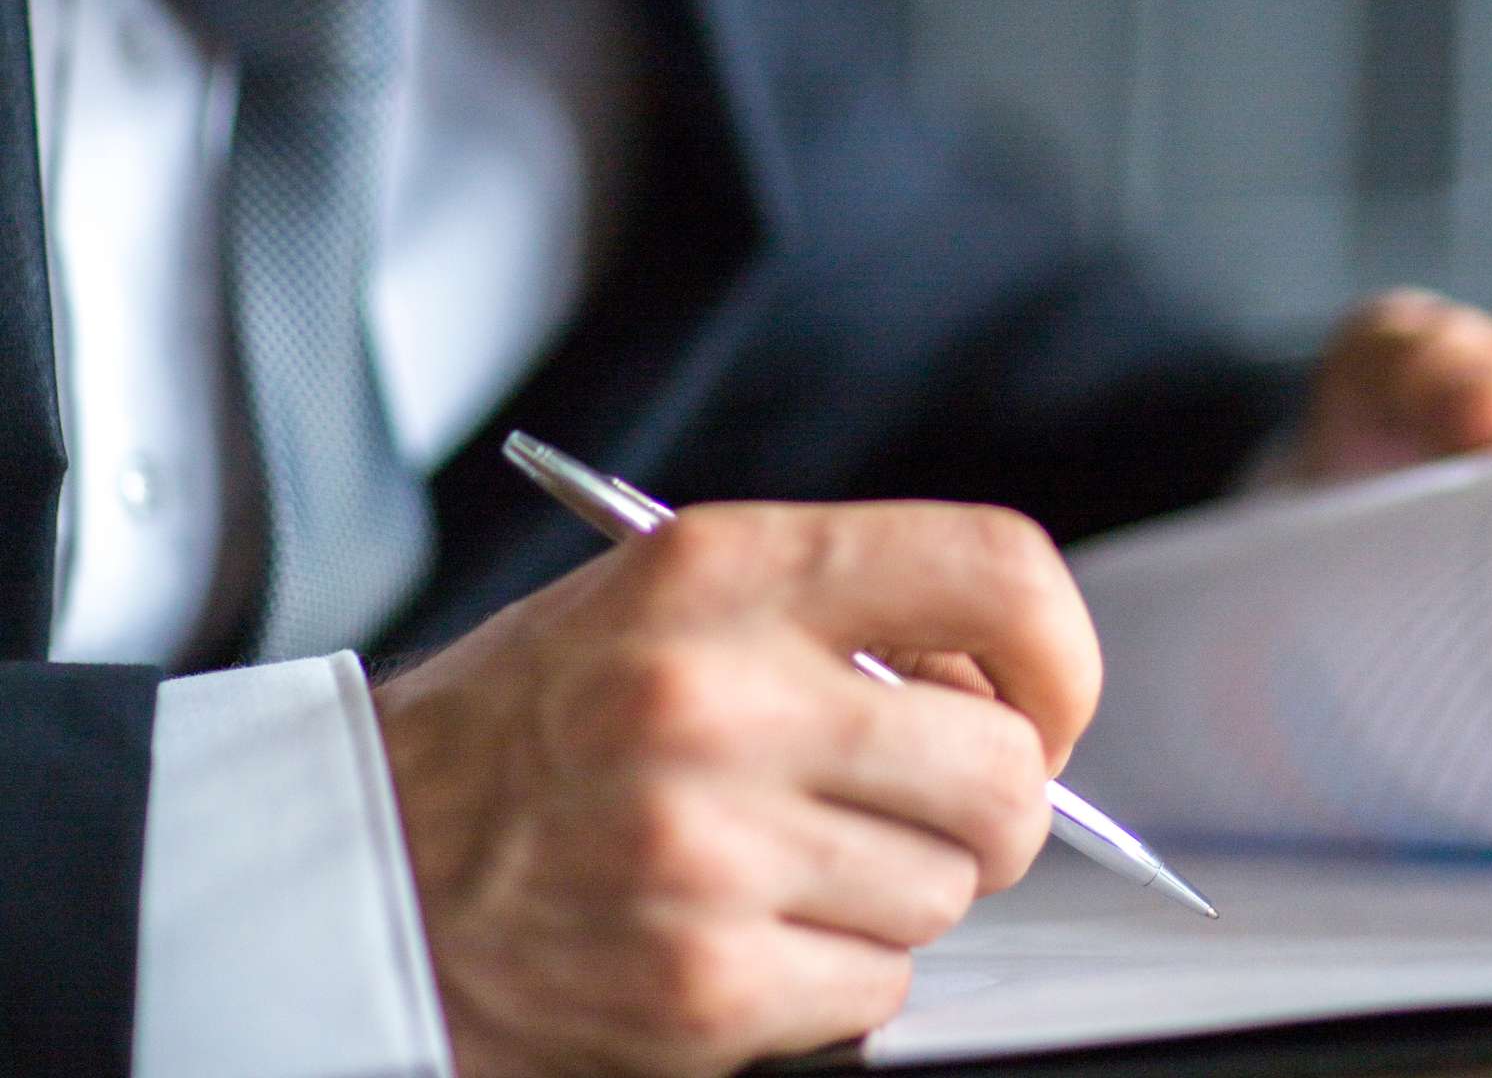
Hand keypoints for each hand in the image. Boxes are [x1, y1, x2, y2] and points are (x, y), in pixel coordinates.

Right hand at [372, 502, 1100, 1075]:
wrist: (366, 866)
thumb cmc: (534, 727)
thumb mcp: (666, 603)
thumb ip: (839, 622)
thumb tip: (1008, 697)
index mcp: (721, 571)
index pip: (995, 572)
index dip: (1059, 655)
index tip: (1042, 706)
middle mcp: (719, 699)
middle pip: (1003, 769)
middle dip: (992, 808)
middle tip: (925, 811)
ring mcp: (708, 850)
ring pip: (947, 890)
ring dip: (896, 892)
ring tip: (779, 866)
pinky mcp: (700, 985)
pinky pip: (878, 987)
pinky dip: (837, 976)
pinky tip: (742, 934)